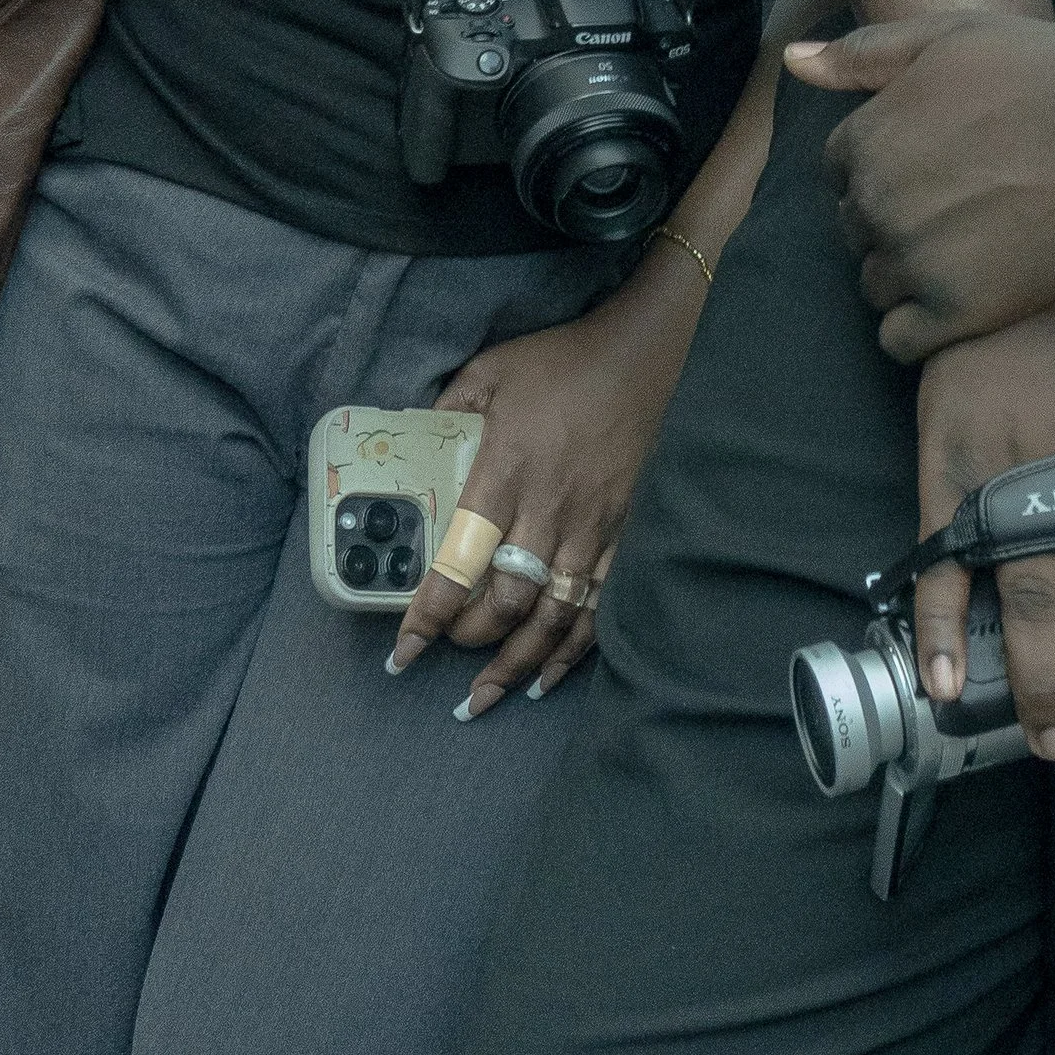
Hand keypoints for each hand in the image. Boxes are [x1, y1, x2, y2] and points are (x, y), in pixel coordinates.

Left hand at [385, 247, 701, 715]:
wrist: (651, 355)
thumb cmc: (566, 362)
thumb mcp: (491, 370)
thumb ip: (448, 407)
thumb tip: (409, 435)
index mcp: (507, 472)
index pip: (460, 559)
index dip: (429, 611)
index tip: (403, 646)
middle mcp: (550, 511)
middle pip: (507, 600)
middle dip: (470, 638)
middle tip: (442, 654)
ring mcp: (594, 528)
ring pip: (553, 617)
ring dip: (517, 664)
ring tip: (484, 699)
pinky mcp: (627, 535)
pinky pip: (599, 607)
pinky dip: (573, 650)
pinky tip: (548, 678)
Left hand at [789, 8, 1054, 357]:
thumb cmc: (1040, 70)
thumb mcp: (946, 36)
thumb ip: (863, 54)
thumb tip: (792, 61)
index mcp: (865, 140)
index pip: (840, 175)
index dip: (884, 174)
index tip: (932, 173)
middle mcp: (875, 203)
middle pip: (857, 232)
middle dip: (894, 224)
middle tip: (958, 214)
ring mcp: (912, 261)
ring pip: (876, 286)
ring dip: (907, 277)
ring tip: (966, 258)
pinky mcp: (955, 312)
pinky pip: (900, 340)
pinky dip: (920, 328)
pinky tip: (960, 305)